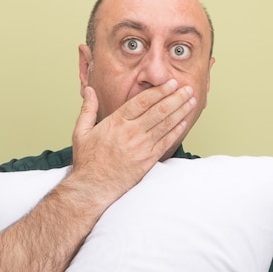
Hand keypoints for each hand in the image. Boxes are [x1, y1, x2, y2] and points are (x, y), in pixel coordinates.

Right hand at [72, 80, 196, 197]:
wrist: (93, 188)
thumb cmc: (87, 162)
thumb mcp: (81, 132)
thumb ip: (88, 109)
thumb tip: (90, 90)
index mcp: (116, 122)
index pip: (143, 101)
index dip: (160, 90)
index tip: (171, 83)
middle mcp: (131, 133)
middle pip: (159, 110)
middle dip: (176, 97)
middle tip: (187, 88)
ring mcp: (141, 147)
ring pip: (165, 125)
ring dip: (180, 111)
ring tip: (191, 101)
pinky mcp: (147, 161)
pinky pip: (166, 142)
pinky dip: (176, 131)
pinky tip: (184, 122)